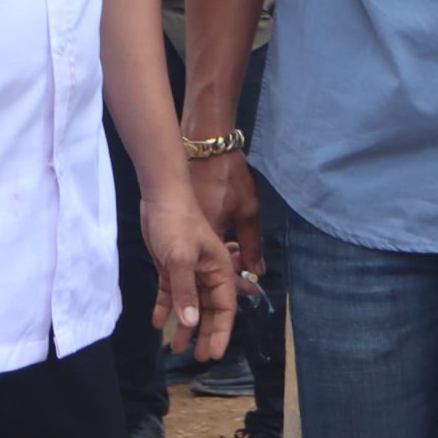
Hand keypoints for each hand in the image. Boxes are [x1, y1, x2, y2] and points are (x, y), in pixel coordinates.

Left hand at [143, 197, 240, 361]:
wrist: (161, 198)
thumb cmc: (177, 225)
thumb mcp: (181, 259)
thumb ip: (185, 292)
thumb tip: (190, 322)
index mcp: (219, 271)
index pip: (225, 308)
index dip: (220, 332)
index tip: (214, 354)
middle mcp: (207, 274)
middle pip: (208, 310)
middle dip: (204, 333)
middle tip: (198, 357)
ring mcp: (188, 271)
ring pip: (189, 304)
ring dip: (183, 325)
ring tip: (176, 348)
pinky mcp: (170, 267)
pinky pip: (170, 294)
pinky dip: (165, 308)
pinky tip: (157, 323)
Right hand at [189, 152, 262, 275]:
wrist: (206, 147)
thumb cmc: (229, 177)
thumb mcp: (247, 211)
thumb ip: (252, 244)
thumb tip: (257, 270)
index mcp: (206, 238)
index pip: (219, 275)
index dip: (235, 286)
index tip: (250, 290)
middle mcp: (190, 237)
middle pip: (207, 270)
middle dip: (226, 278)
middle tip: (247, 279)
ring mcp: (183, 229)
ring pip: (200, 259)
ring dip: (218, 266)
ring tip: (239, 264)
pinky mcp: (181, 220)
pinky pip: (195, 245)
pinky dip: (210, 248)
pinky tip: (225, 247)